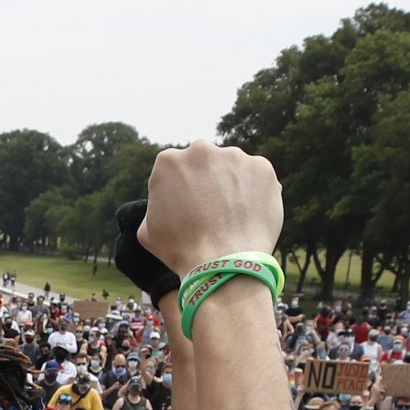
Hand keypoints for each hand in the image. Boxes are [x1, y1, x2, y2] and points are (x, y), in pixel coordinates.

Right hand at [136, 141, 284, 276]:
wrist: (223, 260)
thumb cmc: (181, 249)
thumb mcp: (147, 229)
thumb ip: (156, 206)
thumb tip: (166, 202)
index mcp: (168, 161)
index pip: (174, 170)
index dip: (180, 190)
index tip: (187, 208)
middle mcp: (201, 149)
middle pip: (204, 162)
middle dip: (207, 180)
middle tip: (211, 210)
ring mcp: (234, 156)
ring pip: (232, 168)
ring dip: (231, 184)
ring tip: (232, 215)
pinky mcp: (261, 166)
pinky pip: (256, 177)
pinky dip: (254, 191)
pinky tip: (248, 214)